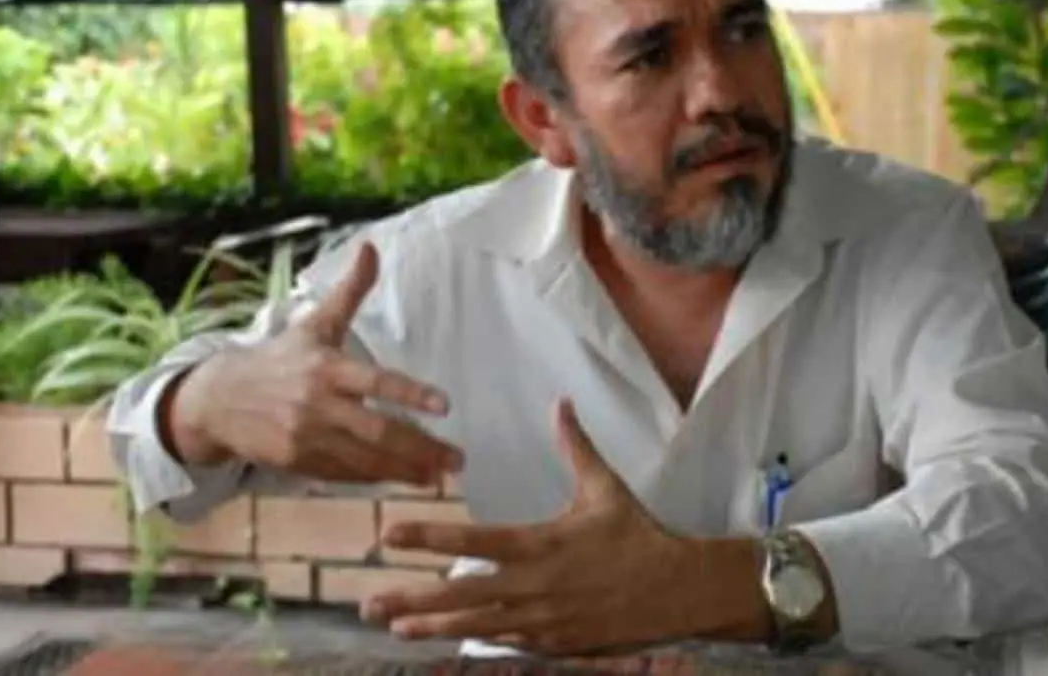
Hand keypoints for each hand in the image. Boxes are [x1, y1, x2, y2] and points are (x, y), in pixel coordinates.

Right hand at [173, 241, 462, 485]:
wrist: (218, 399)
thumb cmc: (280, 358)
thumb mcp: (315, 323)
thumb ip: (349, 291)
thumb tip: (371, 247)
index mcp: (326, 368)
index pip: (375, 381)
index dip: (410, 394)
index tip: (445, 406)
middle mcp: (317, 404)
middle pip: (377, 431)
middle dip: (420, 447)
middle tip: (457, 458)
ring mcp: (305, 437)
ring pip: (364, 459)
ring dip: (404, 470)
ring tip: (438, 476)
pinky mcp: (296, 462)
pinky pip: (343, 474)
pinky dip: (374, 478)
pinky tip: (402, 479)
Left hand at [361, 399, 768, 655]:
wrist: (676, 590)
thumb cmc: (638, 534)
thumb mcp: (606, 488)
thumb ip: (577, 447)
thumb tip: (561, 403)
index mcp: (542, 544)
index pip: (473, 542)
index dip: (428, 538)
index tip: (389, 534)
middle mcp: (534, 586)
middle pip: (461, 596)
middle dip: (413, 600)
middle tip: (370, 602)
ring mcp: (542, 621)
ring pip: (476, 627)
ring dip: (433, 628)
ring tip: (395, 627)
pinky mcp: (553, 643)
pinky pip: (505, 642)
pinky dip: (475, 640)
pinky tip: (445, 639)